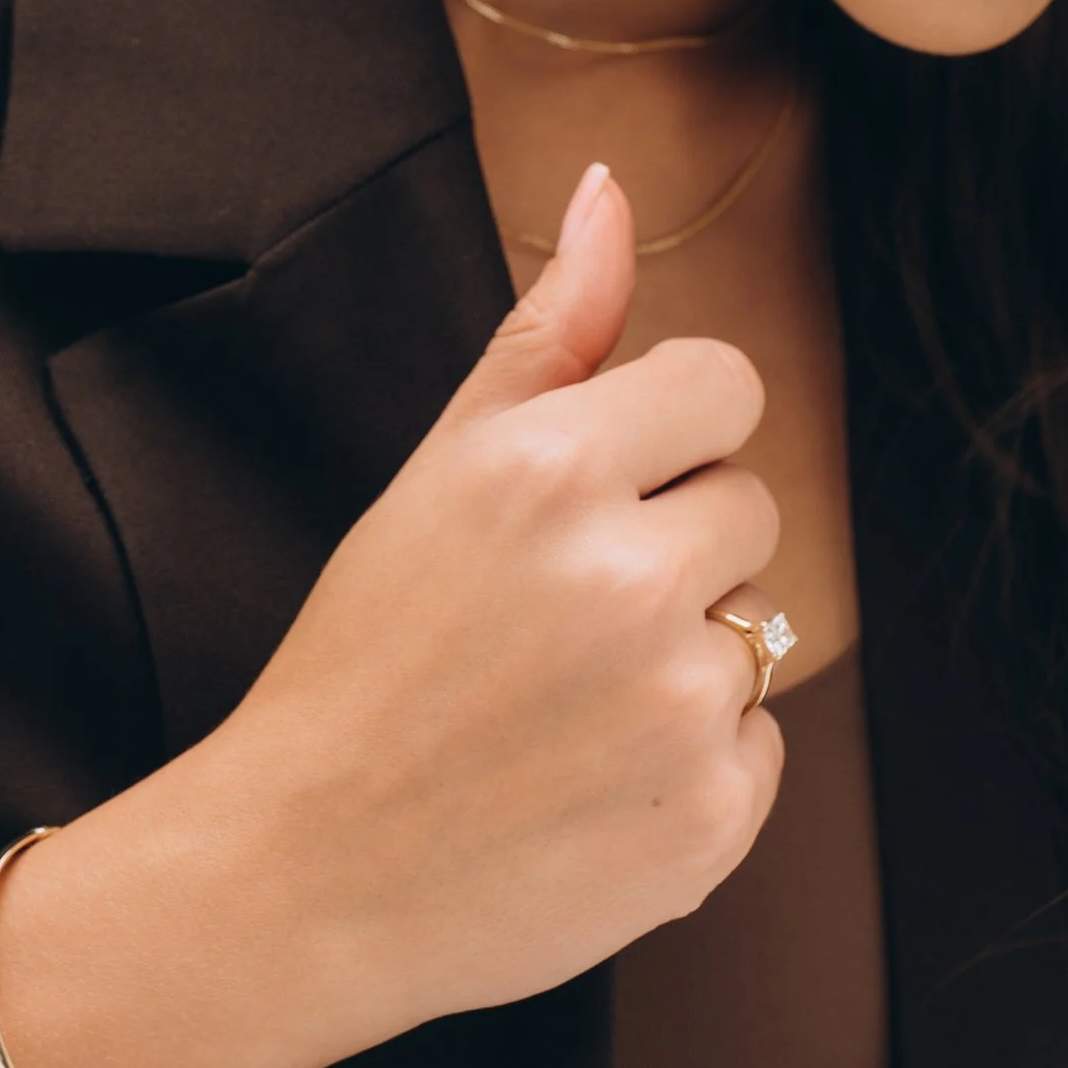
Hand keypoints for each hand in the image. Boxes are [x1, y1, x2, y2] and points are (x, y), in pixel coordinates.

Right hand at [209, 160, 783, 1063]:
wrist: (304, 875)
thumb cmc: (366, 661)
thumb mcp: (437, 474)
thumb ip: (546, 332)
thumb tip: (610, 191)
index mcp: (551, 469)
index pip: (724, 386)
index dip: (667, 440)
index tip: (601, 497)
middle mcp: (627, 577)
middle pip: (750, 506)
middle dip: (674, 550)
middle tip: (556, 622)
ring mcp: (677, 705)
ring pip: (762, 627)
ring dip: (688, 658)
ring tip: (568, 706)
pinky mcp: (710, 817)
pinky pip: (761, 744)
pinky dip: (693, 767)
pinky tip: (588, 782)